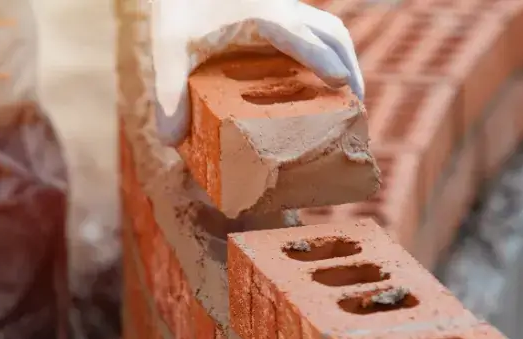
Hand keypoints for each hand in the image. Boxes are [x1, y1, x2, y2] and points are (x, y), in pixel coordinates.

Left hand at [150, 0, 364, 145]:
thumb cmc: (178, 5)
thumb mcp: (167, 46)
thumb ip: (169, 92)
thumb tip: (172, 142)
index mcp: (263, 16)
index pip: (305, 39)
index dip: (325, 63)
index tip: (344, 87)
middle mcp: (282, 8)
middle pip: (333, 35)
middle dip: (350, 69)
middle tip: (355, 108)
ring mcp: (285, 7)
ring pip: (330, 29)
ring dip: (343, 60)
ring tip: (347, 97)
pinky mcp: (281, 11)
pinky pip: (316, 30)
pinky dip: (326, 53)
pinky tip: (318, 80)